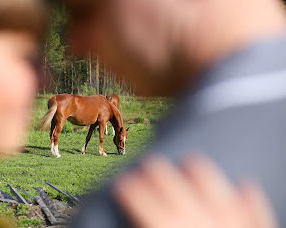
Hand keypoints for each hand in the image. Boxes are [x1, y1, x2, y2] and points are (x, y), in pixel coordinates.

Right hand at [115, 156, 276, 227]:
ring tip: (191, 161)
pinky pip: (259, 215)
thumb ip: (145, 227)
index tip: (122, 182)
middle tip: (148, 163)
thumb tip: (125, 220)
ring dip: (204, 177)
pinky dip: (251, 201)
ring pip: (220, 195)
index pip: (147, 205)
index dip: (132, 191)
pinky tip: (245, 185)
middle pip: (179, 194)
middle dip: (160, 175)